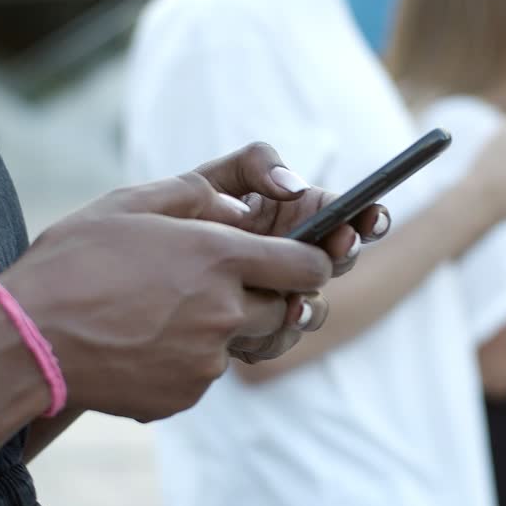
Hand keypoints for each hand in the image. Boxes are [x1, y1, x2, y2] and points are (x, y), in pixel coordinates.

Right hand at [0, 175, 333, 421]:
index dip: (310, 261)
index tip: (296, 259)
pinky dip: (184, 360)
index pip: (310, 266)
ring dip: (218, 328)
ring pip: (239, 343)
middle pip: (283, 310)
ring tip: (161, 312)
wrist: (23, 342)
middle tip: (213, 285)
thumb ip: (197, 197)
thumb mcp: (130, 204)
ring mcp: (206, 361)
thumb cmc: (72, 262)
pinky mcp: (184, 396)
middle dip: (264, 296)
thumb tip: (241, 211)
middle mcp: (224, 312)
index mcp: (219, 258)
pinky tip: (140, 342)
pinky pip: (203, 374)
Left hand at [186, 142, 390, 361]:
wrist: (132, 269)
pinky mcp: (255, 332)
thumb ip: (255, 165)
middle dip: (344, 254)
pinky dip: (269, 337)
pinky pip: (275, 339)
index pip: (344, 215)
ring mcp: (278, 298)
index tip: (372, 218)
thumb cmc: (180, 214)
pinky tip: (250, 333)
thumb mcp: (216, 178)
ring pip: (309, 310)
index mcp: (295, 218)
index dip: (366, 216)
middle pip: (337, 261)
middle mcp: (293, 259)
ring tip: (294, 308)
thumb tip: (294, 188)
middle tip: (341, 248)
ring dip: (309, 309)